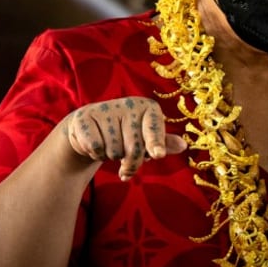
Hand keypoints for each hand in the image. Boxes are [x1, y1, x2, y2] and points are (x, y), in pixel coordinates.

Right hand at [64, 97, 186, 180]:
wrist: (89, 128)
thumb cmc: (125, 133)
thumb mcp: (146, 137)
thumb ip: (163, 142)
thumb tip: (183, 145)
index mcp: (148, 107)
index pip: (153, 128)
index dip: (156, 143)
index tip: (158, 154)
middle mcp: (128, 104)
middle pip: (135, 147)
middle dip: (131, 162)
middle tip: (126, 161)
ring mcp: (105, 109)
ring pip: (114, 151)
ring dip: (112, 157)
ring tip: (110, 145)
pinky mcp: (84, 117)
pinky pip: (96, 148)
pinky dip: (96, 154)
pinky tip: (96, 144)